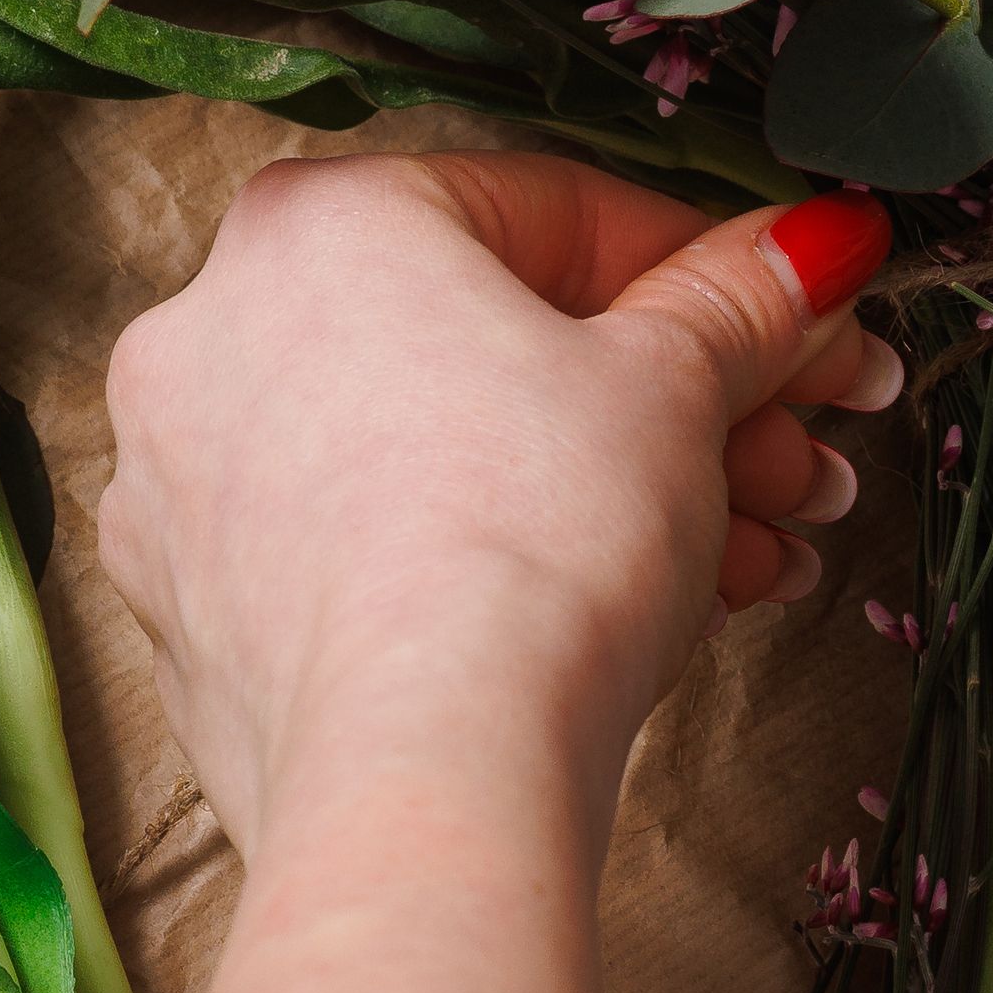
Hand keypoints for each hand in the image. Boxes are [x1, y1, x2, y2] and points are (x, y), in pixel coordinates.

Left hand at [92, 154, 898, 843]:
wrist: (427, 782)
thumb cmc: (529, 552)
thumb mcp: (678, 386)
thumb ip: (740, 297)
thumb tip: (801, 252)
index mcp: (321, 221)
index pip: (557, 210)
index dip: (711, 274)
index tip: (791, 320)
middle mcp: (219, 329)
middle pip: (505, 342)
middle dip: (681, 407)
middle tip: (788, 453)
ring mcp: (191, 486)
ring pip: (448, 455)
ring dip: (619, 495)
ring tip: (751, 555)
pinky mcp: (204, 620)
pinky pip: (380, 553)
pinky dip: (501, 567)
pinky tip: (641, 616)